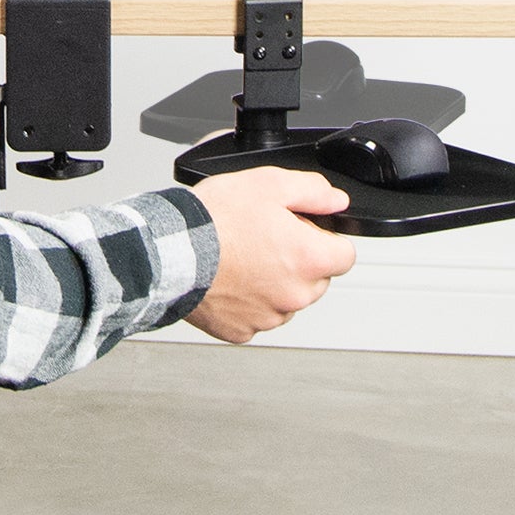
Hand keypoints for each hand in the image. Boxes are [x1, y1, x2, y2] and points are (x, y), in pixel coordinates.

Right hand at [185, 166, 357, 343]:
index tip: (300, 230)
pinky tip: (227, 278)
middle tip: (262, 238)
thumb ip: (312, 190)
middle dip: (296, 260)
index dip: (323, 237)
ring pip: (285, 299)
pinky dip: (245, 301)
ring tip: (238, 257)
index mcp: (310, 259)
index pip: (345, 254)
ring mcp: (269, 317)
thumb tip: (337, 201)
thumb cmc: (214, 218)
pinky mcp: (241, 330)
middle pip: (315, 278)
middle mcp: (296, 295)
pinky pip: (255, 316)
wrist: (170, 250)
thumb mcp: (267, 183)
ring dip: (272, 282)